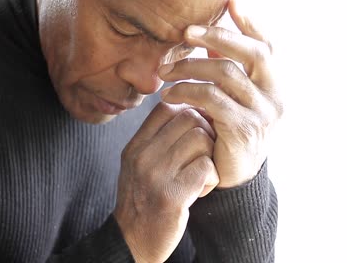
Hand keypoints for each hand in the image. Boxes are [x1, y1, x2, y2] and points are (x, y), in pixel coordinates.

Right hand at [114, 103, 218, 262]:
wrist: (134, 240)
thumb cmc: (142, 200)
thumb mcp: (138, 164)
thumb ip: (156, 139)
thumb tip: (186, 110)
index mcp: (135, 146)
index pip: (166, 107)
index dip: (189, 111)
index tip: (197, 130)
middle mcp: (143, 156)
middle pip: (189, 117)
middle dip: (206, 132)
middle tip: (204, 154)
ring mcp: (156, 174)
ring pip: (201, 138)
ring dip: (210, 155)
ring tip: (202, 174)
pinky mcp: (172, 195)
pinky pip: (207, 166)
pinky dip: (213, 177)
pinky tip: (202, 189)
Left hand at [158, 0, 282, 187]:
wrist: (231, 173)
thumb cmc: (228, 131)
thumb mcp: (231, 99)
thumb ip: (227, 70)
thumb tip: (209, 40)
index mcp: (275, 85)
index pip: (267, 47)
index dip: (250, 23)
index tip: (231, 1)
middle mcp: (276, 96)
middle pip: (253, 53)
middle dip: (218, 36)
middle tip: (186, 31)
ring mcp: (263, 113)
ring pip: (226, 73)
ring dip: (190, 66)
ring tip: (165, 71)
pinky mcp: (243, 129)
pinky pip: (211, 98)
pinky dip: (186, 91)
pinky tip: (169, 95)